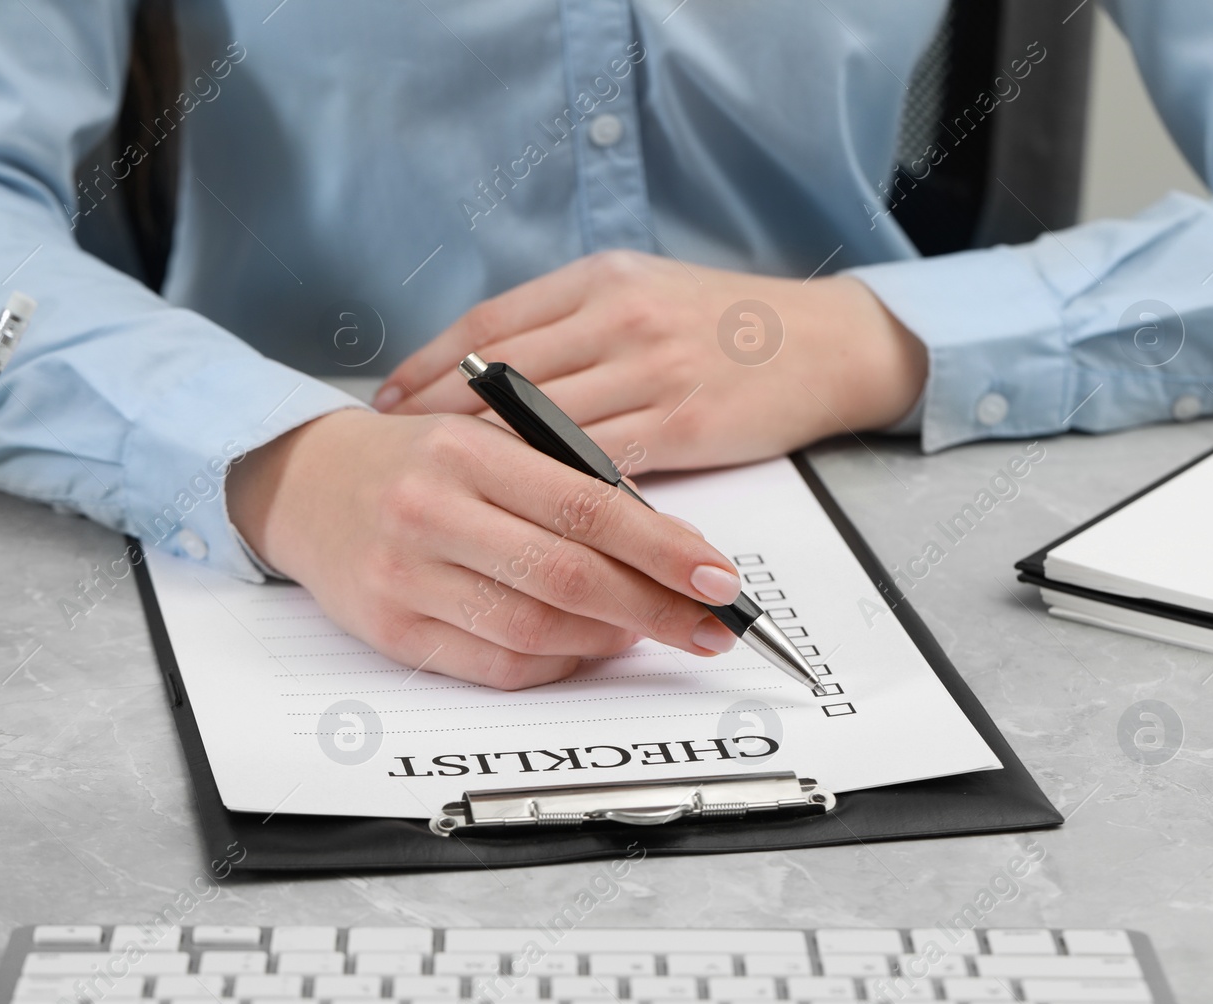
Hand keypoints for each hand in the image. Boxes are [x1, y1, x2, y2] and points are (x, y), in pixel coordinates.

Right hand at [225, 408, 746, 689]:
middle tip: (710, 625)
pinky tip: (585, 646)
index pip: (587, 504)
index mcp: (467, 449)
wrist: (300, 481)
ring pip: (535, 627)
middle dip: (654, 607)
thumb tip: (662, 543)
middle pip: (568, 574)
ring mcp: (406, 575)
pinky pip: (494, 663)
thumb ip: (560, 479)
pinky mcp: (389, 629)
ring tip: (649, 632)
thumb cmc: (412, 460)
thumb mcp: (484, 439)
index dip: (663, 547)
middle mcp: (432, 510)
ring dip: (608, 638)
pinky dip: (555, 662)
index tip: (718, 575)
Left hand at [373, 250, 926, 473]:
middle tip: (388, 460)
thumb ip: (572, 323)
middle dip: (436, 422)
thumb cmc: (728, 323)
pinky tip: (519, 515)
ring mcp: (651, 369)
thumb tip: (492, 371)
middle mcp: (617, 317)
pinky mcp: (683, 423)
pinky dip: (552, 490)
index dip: (427, 369)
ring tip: (437, 495)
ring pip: (541, 424)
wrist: (826, 342)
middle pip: (500, 377)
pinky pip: (599, 464)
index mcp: (598, 279)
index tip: (386, 403)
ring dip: (483, 463)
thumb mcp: (643, 291)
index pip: (489, 327)